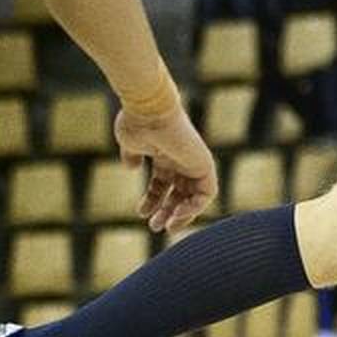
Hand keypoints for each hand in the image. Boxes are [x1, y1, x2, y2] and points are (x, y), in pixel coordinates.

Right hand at [114, 98, 217, 231]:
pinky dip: (195, 207)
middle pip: (178, 193)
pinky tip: (178, 214)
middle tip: (155, 226)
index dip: (152, 201)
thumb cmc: (137, 122)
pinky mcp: (205, 164)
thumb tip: (131, 168)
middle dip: (167, 212)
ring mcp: (194, 161)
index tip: (142, 213)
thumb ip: (131, 155)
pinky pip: (207, 193)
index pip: (162, 184)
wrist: (150, 109)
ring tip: (166, 226)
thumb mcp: (129, 143)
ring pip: (194, 196)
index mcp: (164, 154)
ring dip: (181, 214)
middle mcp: (181, 159)